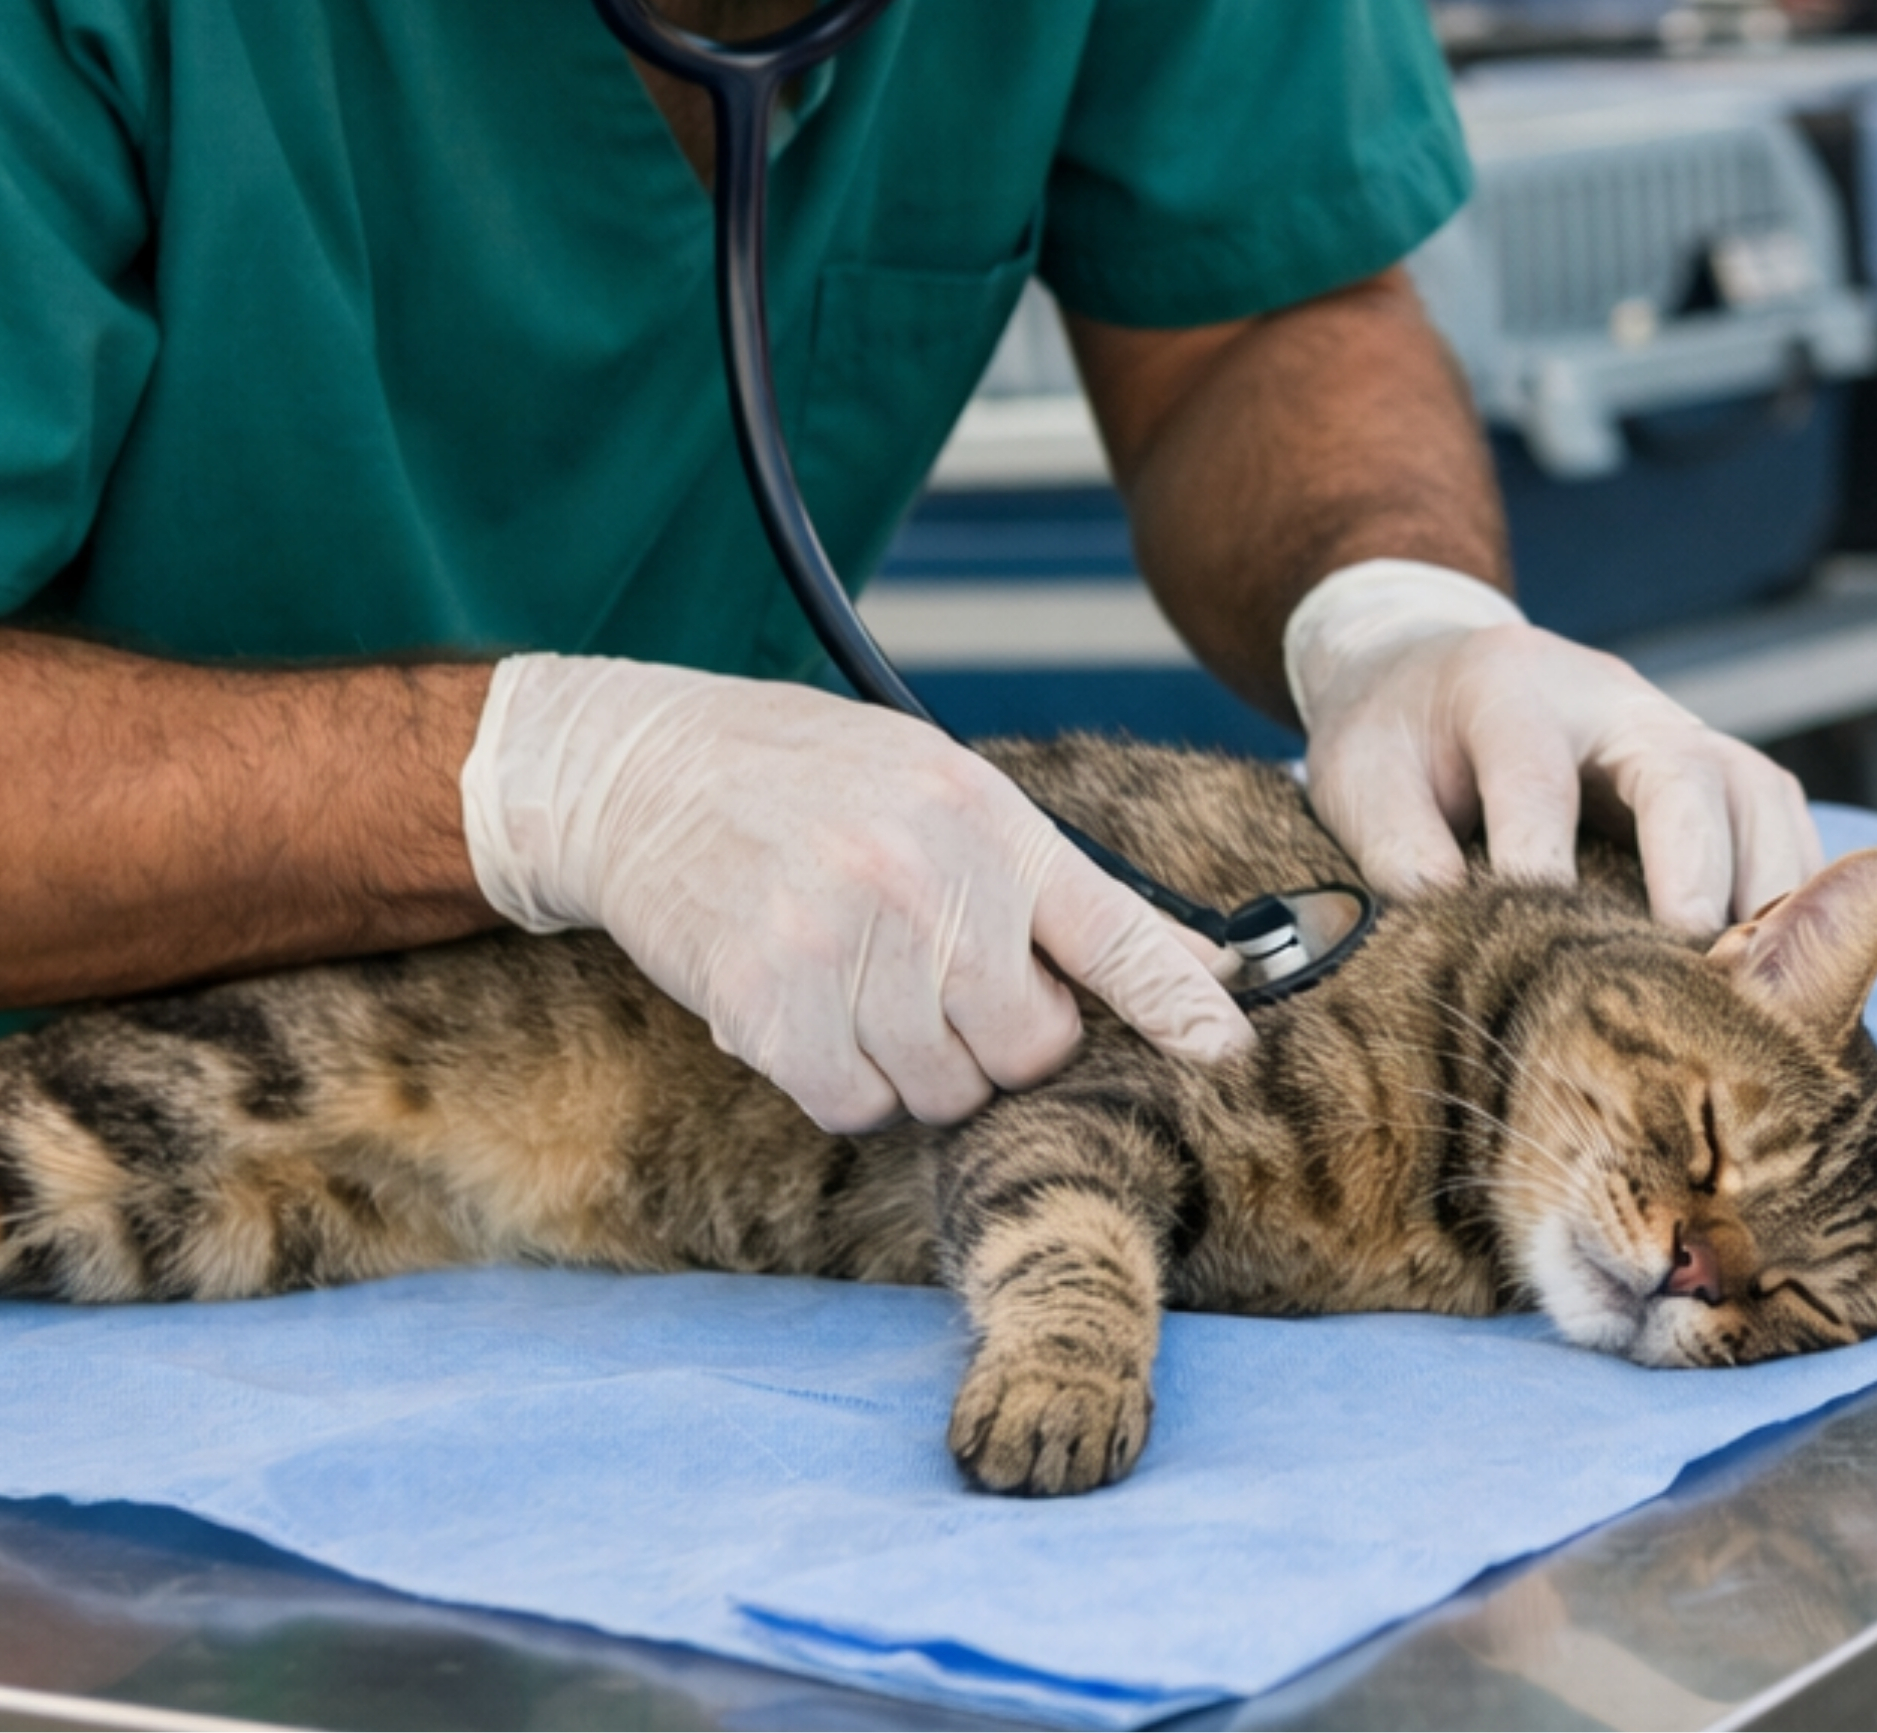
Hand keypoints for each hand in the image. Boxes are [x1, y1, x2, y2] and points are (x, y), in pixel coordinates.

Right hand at [466, 656, 1249, 1133]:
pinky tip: (817, 1014)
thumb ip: (1068, 891)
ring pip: (940, 1090)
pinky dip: (845, 1083)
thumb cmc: (818, 783)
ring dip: (917, 1066)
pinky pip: (853, 1104)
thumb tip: (1203, 971)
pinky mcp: (766, 1002)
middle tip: (944, 984)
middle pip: (1029, 1046)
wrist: (647, 772)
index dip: (1179, 1006)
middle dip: (1002, 1039)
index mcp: (989, 822)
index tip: (1229, 1053)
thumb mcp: (954, 795)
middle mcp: (928, 883)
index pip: (1115, 933)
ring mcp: (843, 945)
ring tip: (868, 985)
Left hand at [1289, 563, 1819, 935]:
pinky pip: (1787, 829)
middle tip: (1690, 975)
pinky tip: (1784, 980)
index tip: (1543, 950)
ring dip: (1768, 896)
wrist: (1441, 673)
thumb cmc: (1401, 741)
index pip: (1538, 776)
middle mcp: (1620, 702)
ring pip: (1760, 799)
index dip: (1542, 860)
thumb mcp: (1359, 777)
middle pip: (1687, 775)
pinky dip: (1796, 902)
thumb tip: (1450, 930)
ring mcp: (1686, 734)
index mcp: (1515, 688)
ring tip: (1752, 995)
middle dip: (1694, 874)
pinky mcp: (1725, 776)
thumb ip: (1394, 846)